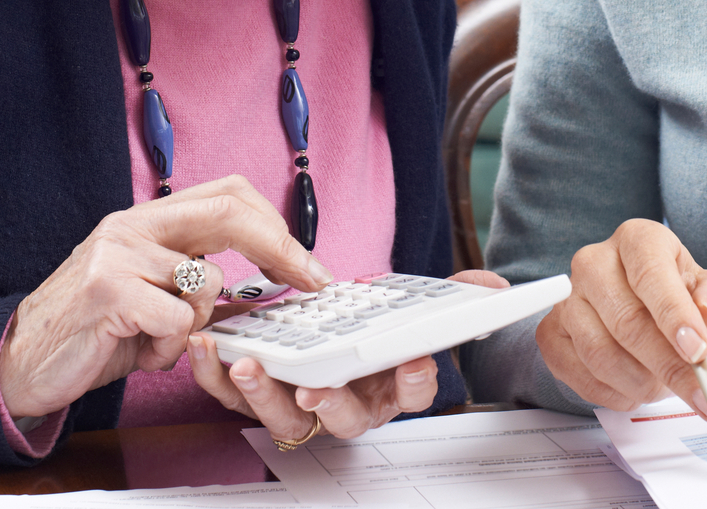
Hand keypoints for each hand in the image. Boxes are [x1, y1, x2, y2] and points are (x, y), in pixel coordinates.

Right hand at [0, 175, 332, 421]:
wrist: (18, 363)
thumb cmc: (91, 331)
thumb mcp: (148, 297)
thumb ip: (195, 283)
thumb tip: (266, 287)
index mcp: (147, 221)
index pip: (226, 194)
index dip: (274, 225)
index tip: (306, 263)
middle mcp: (132, 226)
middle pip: (229, 212)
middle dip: (280, 248)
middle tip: (309, 281)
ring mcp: (118, 254)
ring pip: (207, 284)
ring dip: (196, 325)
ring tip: (156, 339)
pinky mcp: (109, 291)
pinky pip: (178, 322)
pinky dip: (168, 348)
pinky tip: (138, 351)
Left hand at [189, 269, 509, 441]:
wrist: (325, 324)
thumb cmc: (370, 323)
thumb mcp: (414, 305)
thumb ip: (456, 297)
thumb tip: (493, 288)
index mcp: (391, 385)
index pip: (414, 393)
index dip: (416, 381)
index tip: (415, 361)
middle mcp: (349, 404)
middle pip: (343, 417)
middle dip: (330, 402)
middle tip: (316, 387)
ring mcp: (302, 404)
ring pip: (286, 416)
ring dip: (265, 394)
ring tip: (249, 365)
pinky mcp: (259, 392)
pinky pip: (237, 396)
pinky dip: (220, 375)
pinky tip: (212, 348)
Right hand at [534, 219, 706, 417]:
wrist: (630, 303)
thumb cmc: (670, 293)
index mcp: (637, 240)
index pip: (651, 274)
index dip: (675, 316)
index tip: (698, 351)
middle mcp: (594, 262)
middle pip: (627, 322)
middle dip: (667, 365)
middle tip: (697, 392)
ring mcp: (567, 299)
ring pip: (601, 355)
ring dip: (641, 383)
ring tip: (663, 385)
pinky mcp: (550, 334)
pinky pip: (581, 375)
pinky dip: (615, 394)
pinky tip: (634, 388)